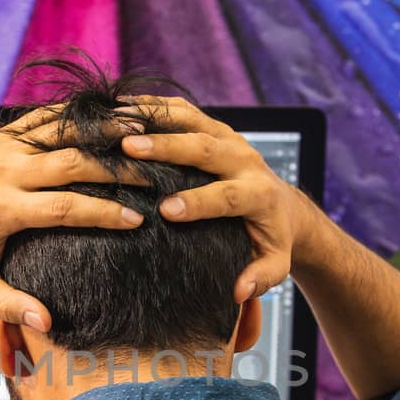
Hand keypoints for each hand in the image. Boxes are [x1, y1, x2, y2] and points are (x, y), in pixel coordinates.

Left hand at [0, 105, 144, 332]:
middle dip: (116, 169)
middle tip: (153, 175)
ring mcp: (3, 147)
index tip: (138, 219)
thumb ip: (9, 306)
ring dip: (103, 131)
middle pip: (71, 163)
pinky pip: (45, 118)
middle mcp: (4, 171)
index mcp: (2, 209)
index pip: (65, 207)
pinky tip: (108, 115)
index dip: (104, 212)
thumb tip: (47, 324)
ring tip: (142, 131)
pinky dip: (78, 114)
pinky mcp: (2, 135)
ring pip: (62, 130)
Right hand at [119, 96, 322, 301]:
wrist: (283, 206)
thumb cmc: (272, 239)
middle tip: (129, 148)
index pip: (228, 196)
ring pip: (192, 120)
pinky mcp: (215, 126)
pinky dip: (154, 107)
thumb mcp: (274, 263)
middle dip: (167, 148)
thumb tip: (238, 291)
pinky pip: (184, 110)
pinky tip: (121, 109)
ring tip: (116, 120)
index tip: (166, 210)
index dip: (198, 202)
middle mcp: (245, 159)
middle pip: (205, 148)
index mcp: (258, 194)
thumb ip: (261, 277)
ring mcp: (230, 138)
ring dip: (154, 119)